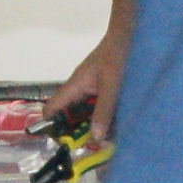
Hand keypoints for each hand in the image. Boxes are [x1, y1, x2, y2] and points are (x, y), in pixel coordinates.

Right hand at [39, 28, 132, 146]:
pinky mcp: (105, 86)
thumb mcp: (112, 85)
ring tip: (105, 143)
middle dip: (77, 131)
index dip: (51, 126)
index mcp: (75, 85)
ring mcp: (92, 87)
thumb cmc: (118, 55)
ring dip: (93, 125)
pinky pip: (100, 105)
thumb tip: (95, 139)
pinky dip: (105, 116)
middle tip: (90, 150)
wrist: (131, 32)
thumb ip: (104, 111)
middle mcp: (80, 87)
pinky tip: (116, 127)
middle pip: (70, 114)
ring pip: (87, 111)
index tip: (61, 146)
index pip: (52, 108)